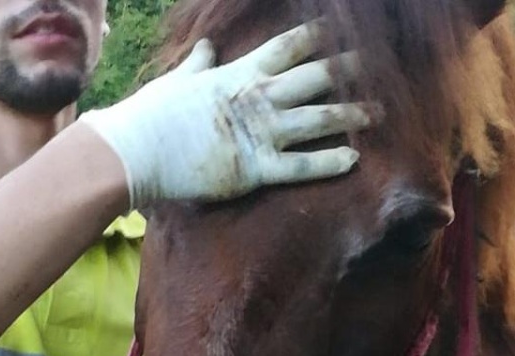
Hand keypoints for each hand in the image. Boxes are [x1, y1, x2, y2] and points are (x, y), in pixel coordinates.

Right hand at [79, 21, 370, 208]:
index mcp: (239, 74)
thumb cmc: (153, 114)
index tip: (340, 28)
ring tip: (378, 112)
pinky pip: (301, 165)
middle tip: (375, 65)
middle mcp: (257, 98)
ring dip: (351, 114)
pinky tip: (354, 158)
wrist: (136, 150)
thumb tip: (208, 44)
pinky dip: (329, 162)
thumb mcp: (179, 79)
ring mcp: (259, 133)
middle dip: (346, 70)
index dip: (316, 36)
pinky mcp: (255, 169)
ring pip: (317, 119)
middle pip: (314, 78)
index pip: (287, 47)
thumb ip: (199, 63)